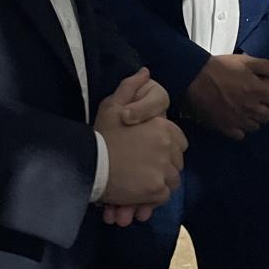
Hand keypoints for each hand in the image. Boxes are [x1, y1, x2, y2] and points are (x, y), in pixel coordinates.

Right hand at [97, 74, 186, 216]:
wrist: (89, 162)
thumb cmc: (101, 134)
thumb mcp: (112, 105)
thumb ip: (130, 87)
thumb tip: (145, 72)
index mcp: (163, 128)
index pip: (179, 141)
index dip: (167, 148)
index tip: (153, 152)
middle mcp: (167, 148)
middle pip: (176, 162)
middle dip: (165, 166)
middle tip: (146, 169)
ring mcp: (163, 170)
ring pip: (172, 179)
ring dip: (160, 181)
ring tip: (142, 182)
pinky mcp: (155, 190)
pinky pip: (163, 195)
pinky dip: (154, 197)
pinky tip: (140, 194)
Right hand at [185, 53, 268, 140]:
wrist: (195, 77)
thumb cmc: (220, 67)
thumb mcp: (245, 61)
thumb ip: (266, 66)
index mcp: (258, 91)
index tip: (263, 91)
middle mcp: (251, 108)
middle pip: (267, 116)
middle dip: (263, 108)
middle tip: (254, 101)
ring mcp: (239, 120)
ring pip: (255, 127)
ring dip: (253, 119)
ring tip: (244, 111)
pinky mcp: (226, 127)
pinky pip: (240, 135)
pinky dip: (240, 129)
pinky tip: (235, 120)